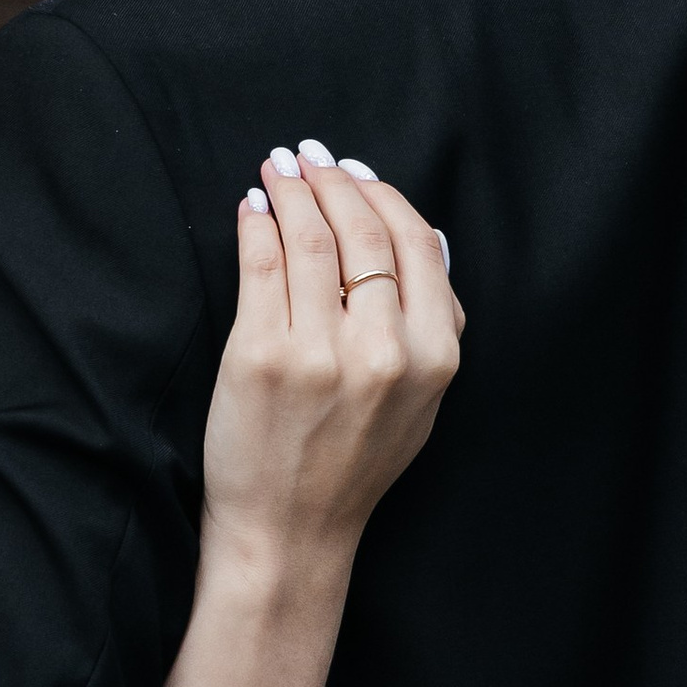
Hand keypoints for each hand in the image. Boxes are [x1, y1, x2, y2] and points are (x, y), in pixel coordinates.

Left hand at [200, 146, 461, 580]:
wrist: (291, 530)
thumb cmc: (354, 463)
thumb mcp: (421, 401)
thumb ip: (432, 326)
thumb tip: (423, 238)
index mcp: (433, 357)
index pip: (416, 244)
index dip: (383, 195)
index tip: (356, 171)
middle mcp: (382, 350)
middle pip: (361, 232)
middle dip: (332, 181)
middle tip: (308, 156)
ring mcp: (317, 352)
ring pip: (309, 240)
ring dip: (291, 191)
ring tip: (277, 168)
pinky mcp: (258, 355)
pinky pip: (260, 266)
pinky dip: (255, 226)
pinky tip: (252, 209)